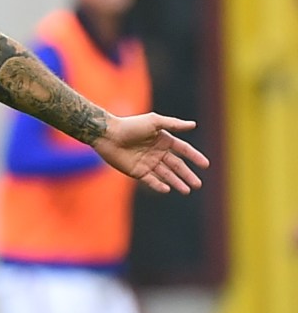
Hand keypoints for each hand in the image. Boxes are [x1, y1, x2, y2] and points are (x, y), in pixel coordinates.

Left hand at [93, 113, 209, 193]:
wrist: (107, 135)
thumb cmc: (130, 125)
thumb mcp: (153, 122)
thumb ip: (173, 124)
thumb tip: (194, 124)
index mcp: (162, 140)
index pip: (183, 150)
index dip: (194, 156)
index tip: (206, 165)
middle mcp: (157, 152)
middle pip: (176, 165)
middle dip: (187, 175)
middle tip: (198, 184)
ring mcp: (148, 163)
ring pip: (166, 175)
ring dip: (177, 182)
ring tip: (187, 190)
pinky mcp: (137, 171)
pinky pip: (151, 180)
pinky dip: (159, 185)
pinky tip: (168, 189)